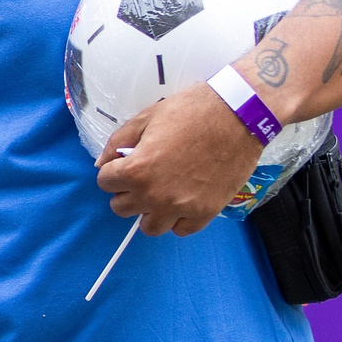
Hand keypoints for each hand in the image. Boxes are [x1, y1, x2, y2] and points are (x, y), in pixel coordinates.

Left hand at [96, 83, 263, 236]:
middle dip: (128, 192)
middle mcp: (155, 195)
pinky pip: (181, 230)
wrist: (239, 114)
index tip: (127, 164)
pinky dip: (179, 220)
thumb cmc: (191, 111)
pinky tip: (183, 202)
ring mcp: (180, 207)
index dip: (114, 171)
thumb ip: (117, 143)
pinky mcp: (205, 212)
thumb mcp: (146, 119)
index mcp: (136, 170)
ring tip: (162, 193)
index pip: (105, 183)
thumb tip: (102, 164)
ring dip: (150, 212)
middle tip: (144, 177)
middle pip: (121, 208)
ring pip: (149, 227)